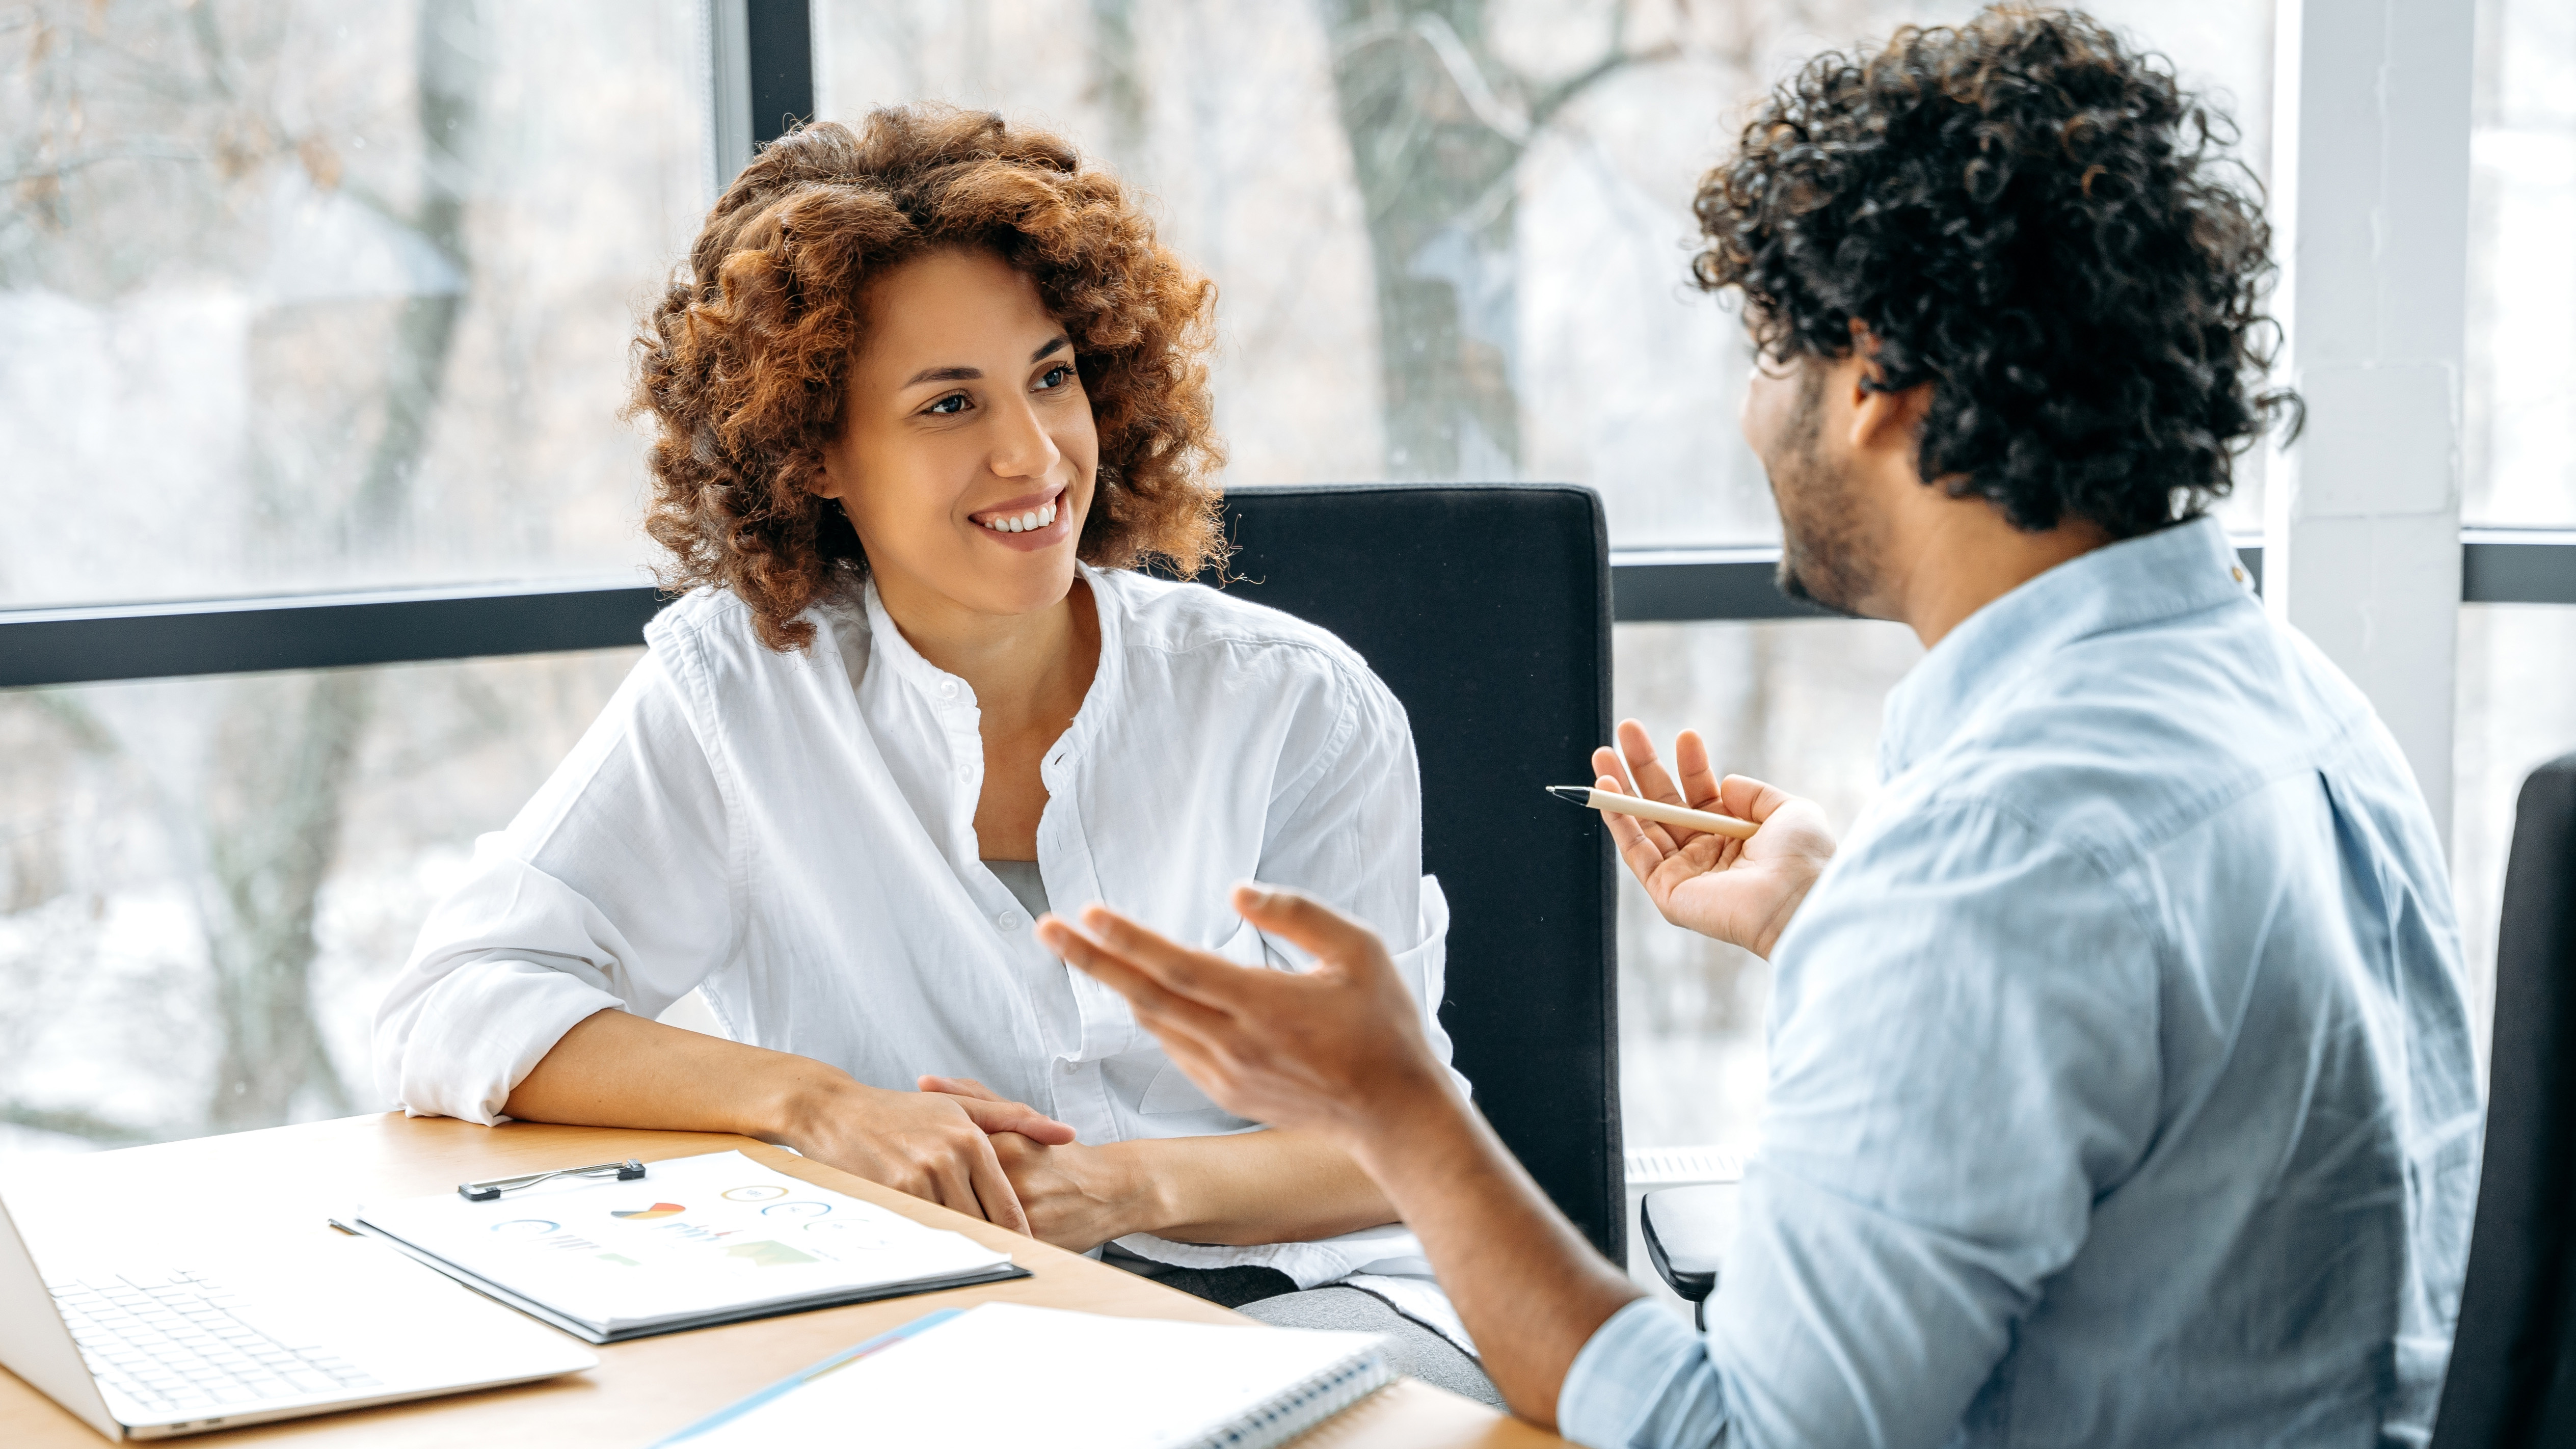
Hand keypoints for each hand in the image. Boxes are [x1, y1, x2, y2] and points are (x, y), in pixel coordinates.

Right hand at [778, 1079, 1074, 1236]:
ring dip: (964, 1248)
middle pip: (983, 1224)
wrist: (839, 1112)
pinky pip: (922, 1228)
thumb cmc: (904, 1112)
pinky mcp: (891, 1193)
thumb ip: (1017, 1118)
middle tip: (1010, 1269)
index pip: (1005, 1204)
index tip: (1030, 1254)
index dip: (1020, 1235)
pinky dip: (933, 1242)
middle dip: (994, 1247)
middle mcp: (947, 1158)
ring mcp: (918, 1178)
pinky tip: (938, 1251)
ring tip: (976, 1265)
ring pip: (953, 1230)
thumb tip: (1066, 1134)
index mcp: (970, 1139)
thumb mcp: (962, 1107)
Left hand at [919, 1075, 1152, 1251]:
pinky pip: (990, 1245)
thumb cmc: (1059, 1155)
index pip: (945, 1151)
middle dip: (927, 1194)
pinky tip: (959, 1242)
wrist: (1110, 1189)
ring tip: (927, 1219)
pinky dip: (972, 1244)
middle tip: (907, 1195)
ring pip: (965, 1221)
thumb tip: (923, 1081)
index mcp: (1004, 1144)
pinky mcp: (1032, 1240)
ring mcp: (1022, 1211)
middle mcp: (1012, 1176)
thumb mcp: (1019, 1119)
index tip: (905, 1161)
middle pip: (949, 1190)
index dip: (921, 1158)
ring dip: (944, 1221)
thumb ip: (972, 1098)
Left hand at [1033, 885, 1455, 1153]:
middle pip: (1147, 996)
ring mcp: (1227, 1073)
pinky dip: (1156, 1017)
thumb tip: (1239, 893)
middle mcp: (1235, 1042)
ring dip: (1119, 986)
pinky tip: (1145, 995)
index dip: (1129, 941)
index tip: (1088, 915)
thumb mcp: (1360, 952)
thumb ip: (1299, 915)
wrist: (1394, 1114)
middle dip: (1092, 960)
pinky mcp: (1227, 1092)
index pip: (1179, 967)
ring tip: (1085, 951)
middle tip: (1048, 928)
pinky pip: (1177, 1047)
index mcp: (1265, 1004)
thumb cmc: (1385, 1028)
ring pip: (1157, 1023)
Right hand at [1593, 718, 1835, 958]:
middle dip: (1643, 768)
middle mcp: (1707, 854)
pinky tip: (1607, 790)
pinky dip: (1619, 821)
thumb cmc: (1803, 859)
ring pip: (1643, 825)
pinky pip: (1636, 852)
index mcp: (1735, 836)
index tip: (1686, 735)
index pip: (1702, 794)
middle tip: (1627, 730)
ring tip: (1602, 755)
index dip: (1691, 765)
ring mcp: (1685, 873)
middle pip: (1665, 804)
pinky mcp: (1667, 891)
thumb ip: (1755, 793)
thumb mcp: (1790, 811)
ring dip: (1620, 790)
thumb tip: (1724, 782)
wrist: (1797, 899)